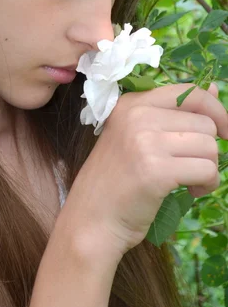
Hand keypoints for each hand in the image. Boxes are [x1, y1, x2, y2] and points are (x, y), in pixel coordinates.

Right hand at [62, 82, 227, 257]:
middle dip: (208, 149)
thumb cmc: (117, 179)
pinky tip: (189, 191)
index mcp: (133, 103)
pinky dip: (207, 184)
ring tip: (189, 181)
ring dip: (209, 169)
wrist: (92, 217)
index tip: (224, 131)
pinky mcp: (156, 170)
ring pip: (210, 147)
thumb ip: (177, 113)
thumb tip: (216, 89)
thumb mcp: (140, 136)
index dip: (215, 110)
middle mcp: (138, 115)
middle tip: (190, 167)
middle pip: (205, 123)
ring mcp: (146, 141)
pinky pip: (207, 170)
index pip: (188, 92)